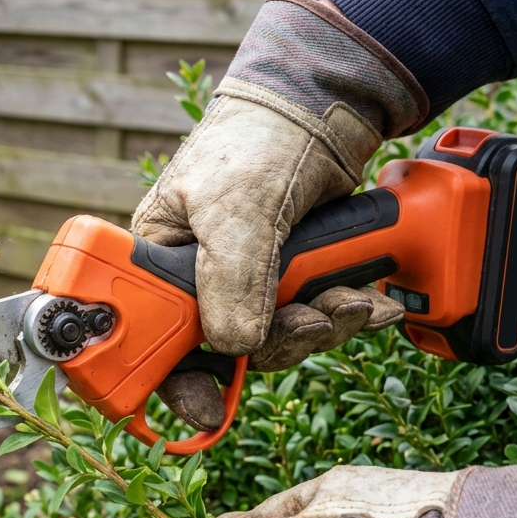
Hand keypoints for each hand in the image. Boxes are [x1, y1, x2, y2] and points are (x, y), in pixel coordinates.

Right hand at [135, 0, 425, 430]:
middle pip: (223, 352)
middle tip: (309, 325)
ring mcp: (247, 284)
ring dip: (320, 328)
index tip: (201, 409)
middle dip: (274, 346)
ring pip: (275, 342)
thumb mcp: (238, 204)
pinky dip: (343, 316)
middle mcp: (198, 280)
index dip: (171, 379)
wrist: (327, 107)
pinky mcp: (292, 283)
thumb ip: (232, 276)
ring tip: (350, 299)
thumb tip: (234, 344)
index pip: (150, 337)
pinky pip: (312, 323)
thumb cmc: (259, 138)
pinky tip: (367, 299)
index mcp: (161, 262)